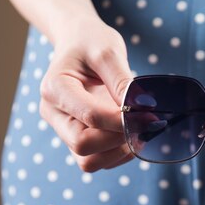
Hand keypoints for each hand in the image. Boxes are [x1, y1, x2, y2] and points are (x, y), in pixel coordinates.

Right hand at [38, 16, 134, 171]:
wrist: (79, 43)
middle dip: (118, 139)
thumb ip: (122, 81)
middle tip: (144, 123)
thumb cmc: (91, 42)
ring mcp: (63, 129)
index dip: (122, 121)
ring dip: (118, 151)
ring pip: (88, 161)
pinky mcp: (76, 138)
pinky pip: (97, 161)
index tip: (150, 114)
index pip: (90, 117)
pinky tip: (132, 134)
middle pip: (82, 146)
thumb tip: (140, 109)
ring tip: (138, 129)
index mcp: (55, 88)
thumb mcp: (108, 51)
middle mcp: (53, 113)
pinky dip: (118, 154)